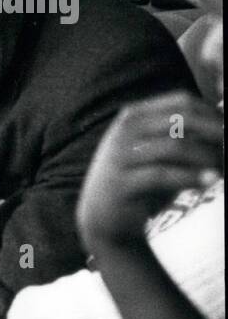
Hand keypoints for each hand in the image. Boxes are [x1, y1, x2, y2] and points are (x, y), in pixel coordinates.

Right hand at [77, 92, 222, 254]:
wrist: (102, 216)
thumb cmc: (140, 180)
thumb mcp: (158, 151)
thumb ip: (183, 135)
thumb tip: (224, 127)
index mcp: (133, 115)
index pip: (183, 102)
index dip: (213, 116)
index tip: (227, 137)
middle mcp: (124, 130)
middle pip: (183, 119)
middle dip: (215, 135)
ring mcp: (119, 155)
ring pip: (177, 146)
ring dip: (207, 159)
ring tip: (220, 173)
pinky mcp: (121, 183)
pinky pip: (163, 174)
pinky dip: (191, 178)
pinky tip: (206, 184)